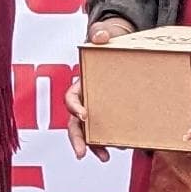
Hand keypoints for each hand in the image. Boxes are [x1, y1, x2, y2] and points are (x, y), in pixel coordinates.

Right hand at [69, 17, 134, 159]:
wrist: (120, 48)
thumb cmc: (109, 43)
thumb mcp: (105, 36)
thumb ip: (100, 34)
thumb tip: (100, 36)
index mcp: (80, 84)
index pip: (70, 98)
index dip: (74, 107)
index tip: (84, 116)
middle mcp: (84, 99)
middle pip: (74, 123)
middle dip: (76, 140)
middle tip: (81, 154)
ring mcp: (96, 109)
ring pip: (88, 131)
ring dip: (93, 146)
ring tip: (105, 157)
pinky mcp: (109, 114)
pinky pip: (104, 130)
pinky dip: (108, 141)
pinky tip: (119, 148)